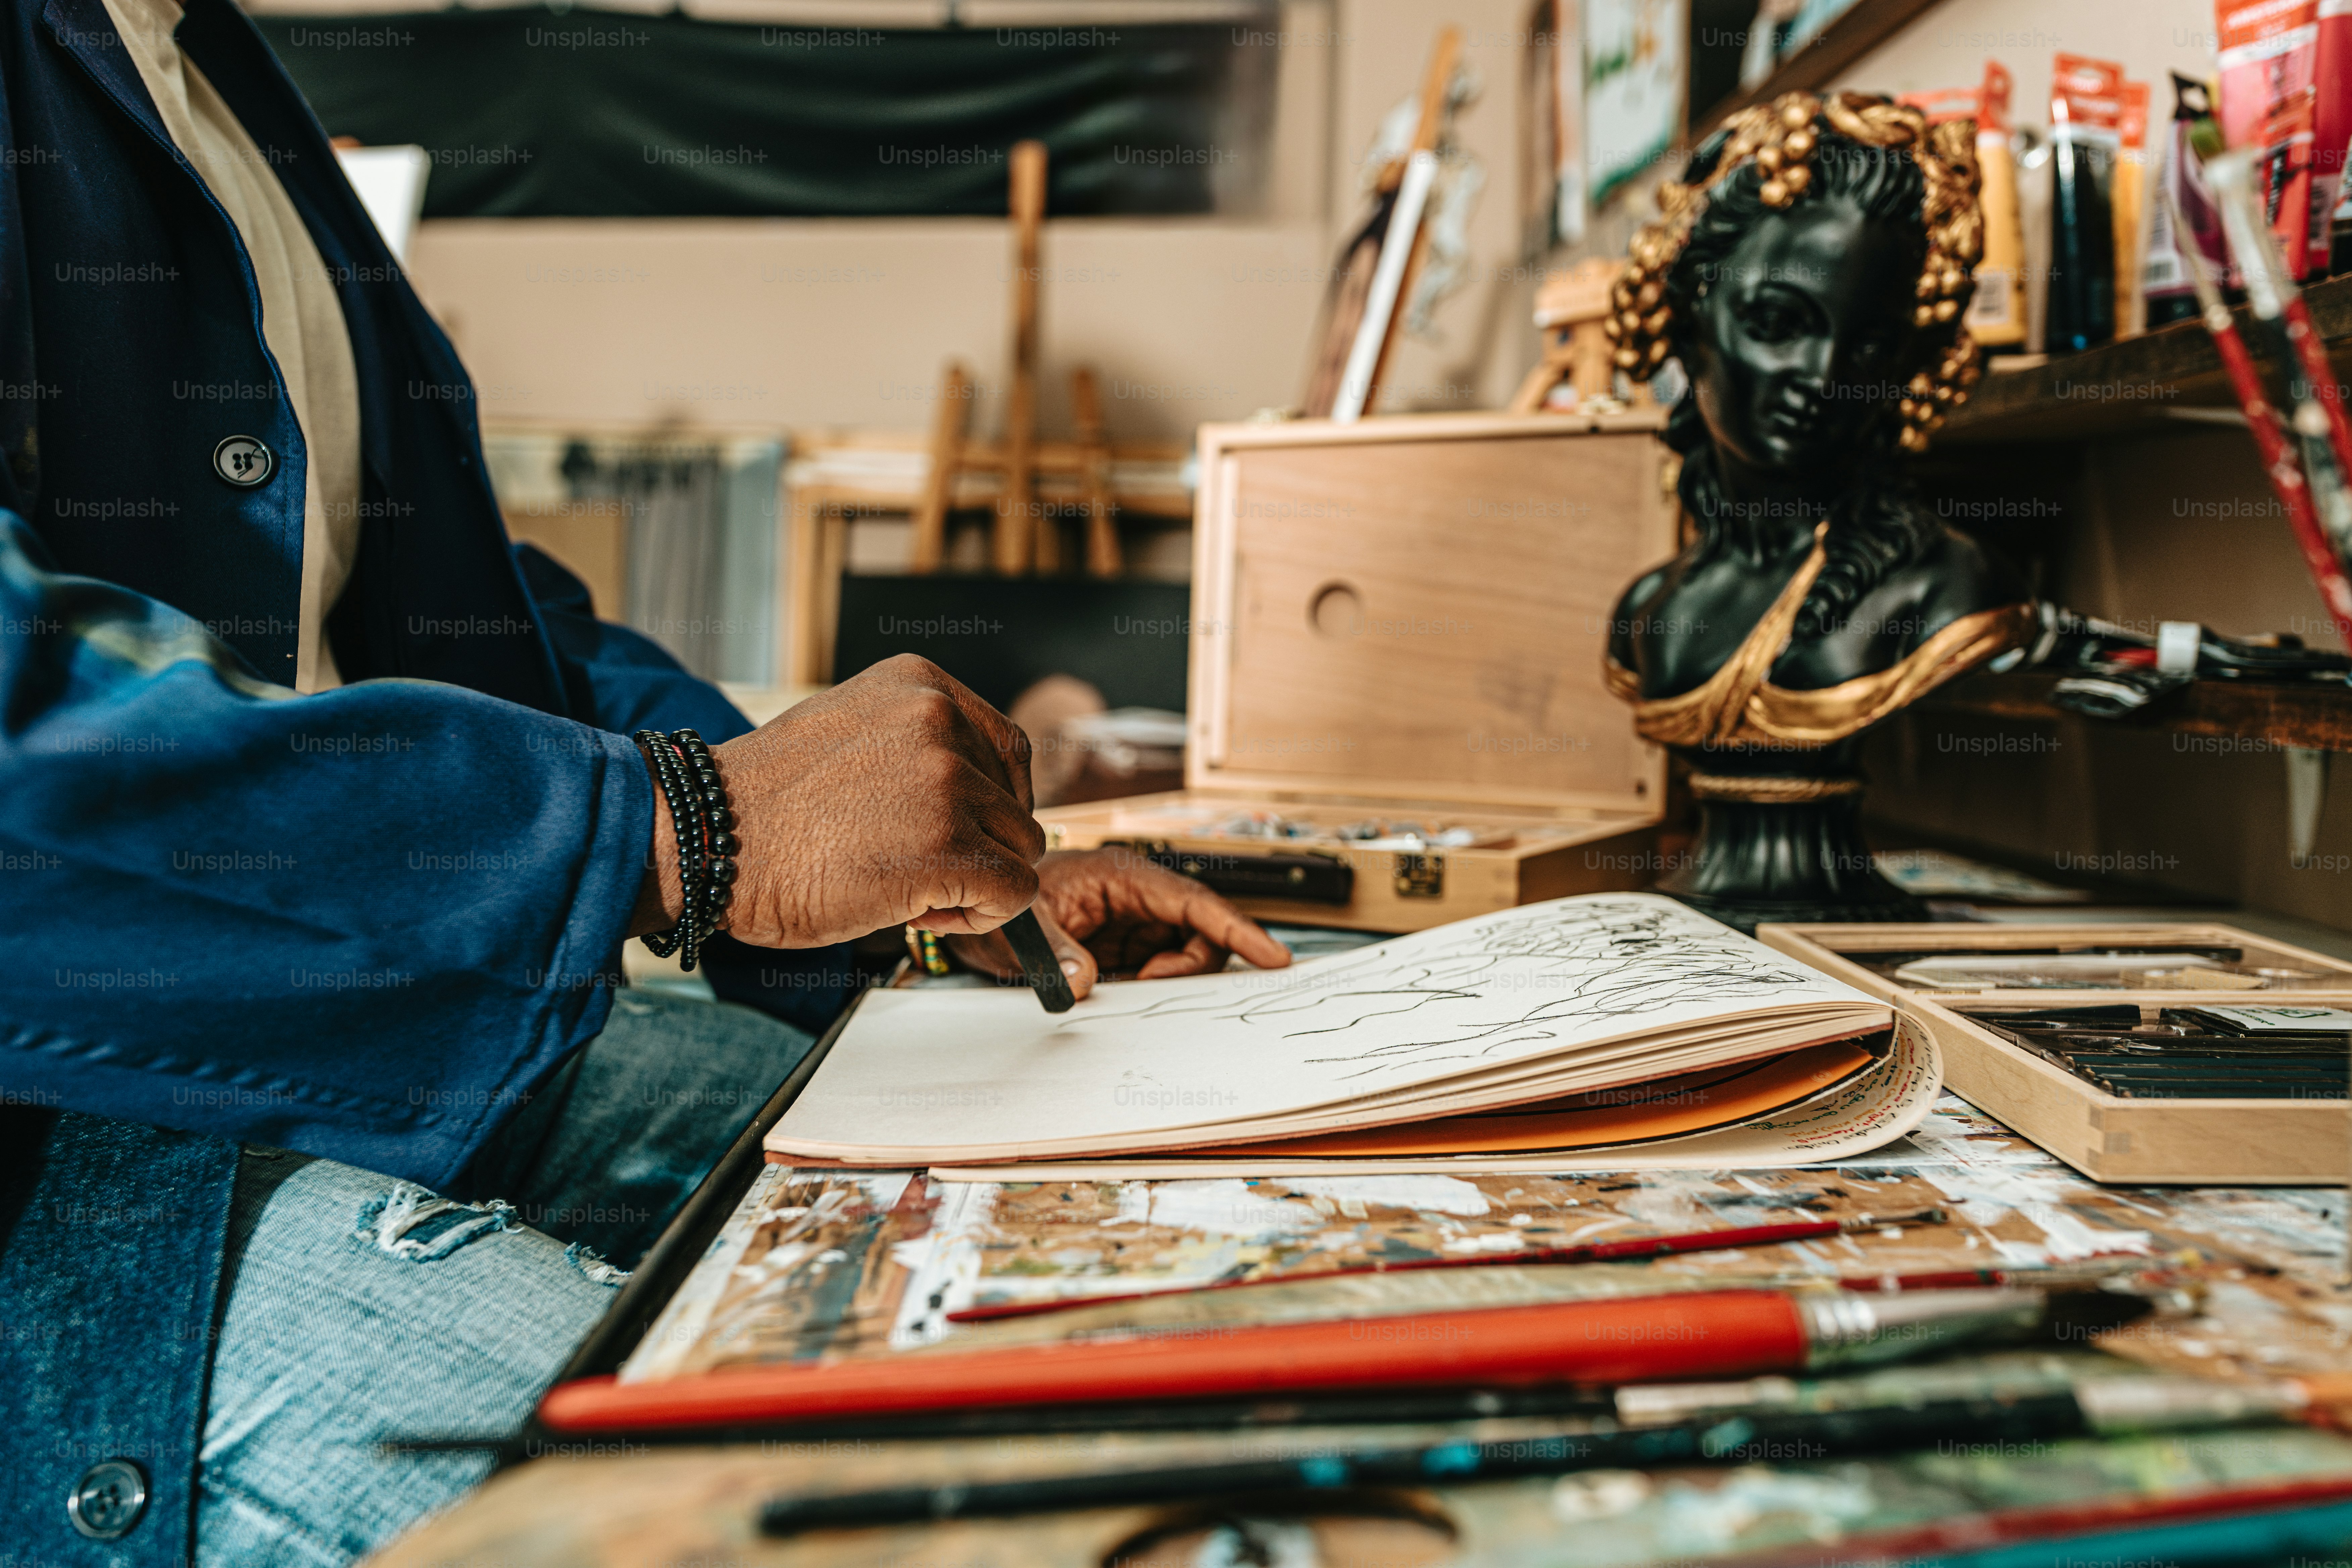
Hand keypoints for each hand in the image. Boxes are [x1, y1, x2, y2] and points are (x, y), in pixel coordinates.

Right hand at [630, 655, 1043, 945]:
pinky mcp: (945, 846)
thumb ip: (919, 747)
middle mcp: (939, 720)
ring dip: (975, 881)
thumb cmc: (768, 804)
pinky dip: (978, 915)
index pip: (1007, 750)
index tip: (951, 828)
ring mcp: (945, 782)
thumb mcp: (855, 735)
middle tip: (914, 863)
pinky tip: (916, 910)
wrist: (707, 839)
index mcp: (920, 684)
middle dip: (978, 845)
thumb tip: (979, 792)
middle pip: (1016, 804)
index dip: (989, 802)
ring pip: (1020, 849)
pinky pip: (1014, 893)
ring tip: (905, 884)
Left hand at [946, 847, 1291, 999]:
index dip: (1240, 929)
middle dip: (1191, 967)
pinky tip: (1122, 991)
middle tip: (1146, 987)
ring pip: (1184, 955)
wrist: (978, 913)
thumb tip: (1086, 984)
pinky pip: (1159, 969)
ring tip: (1125, 987)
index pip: (1196, 903)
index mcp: (1124, 877)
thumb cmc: (1002, 907)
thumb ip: (1054, 952)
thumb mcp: (1019, 926)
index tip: (1273, 955)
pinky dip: (1152, 988)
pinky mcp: (1126, 947)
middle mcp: (1138, 898)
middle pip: (1200, 934)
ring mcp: (1134, 924)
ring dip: (1169, 981)